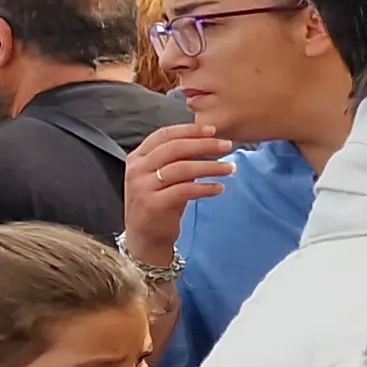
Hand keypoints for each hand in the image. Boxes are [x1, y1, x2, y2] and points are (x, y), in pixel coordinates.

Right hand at [119, 122, 233, 264]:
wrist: (144, 237)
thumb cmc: (158, 203)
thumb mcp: (163, 177)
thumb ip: (177, 159)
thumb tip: (207, 143)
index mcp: (138, 157)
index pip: (164, 135)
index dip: (190, 130)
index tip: (213, 130)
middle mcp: (137, 169)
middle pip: (174, 148)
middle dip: (204, 144)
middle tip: (227, 146)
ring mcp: (143, 187)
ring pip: (181, 168)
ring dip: (210, 166)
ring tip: (230, 168)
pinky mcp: (153, 204)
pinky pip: (184, 190)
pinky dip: (204, 188)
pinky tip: (219, 188)